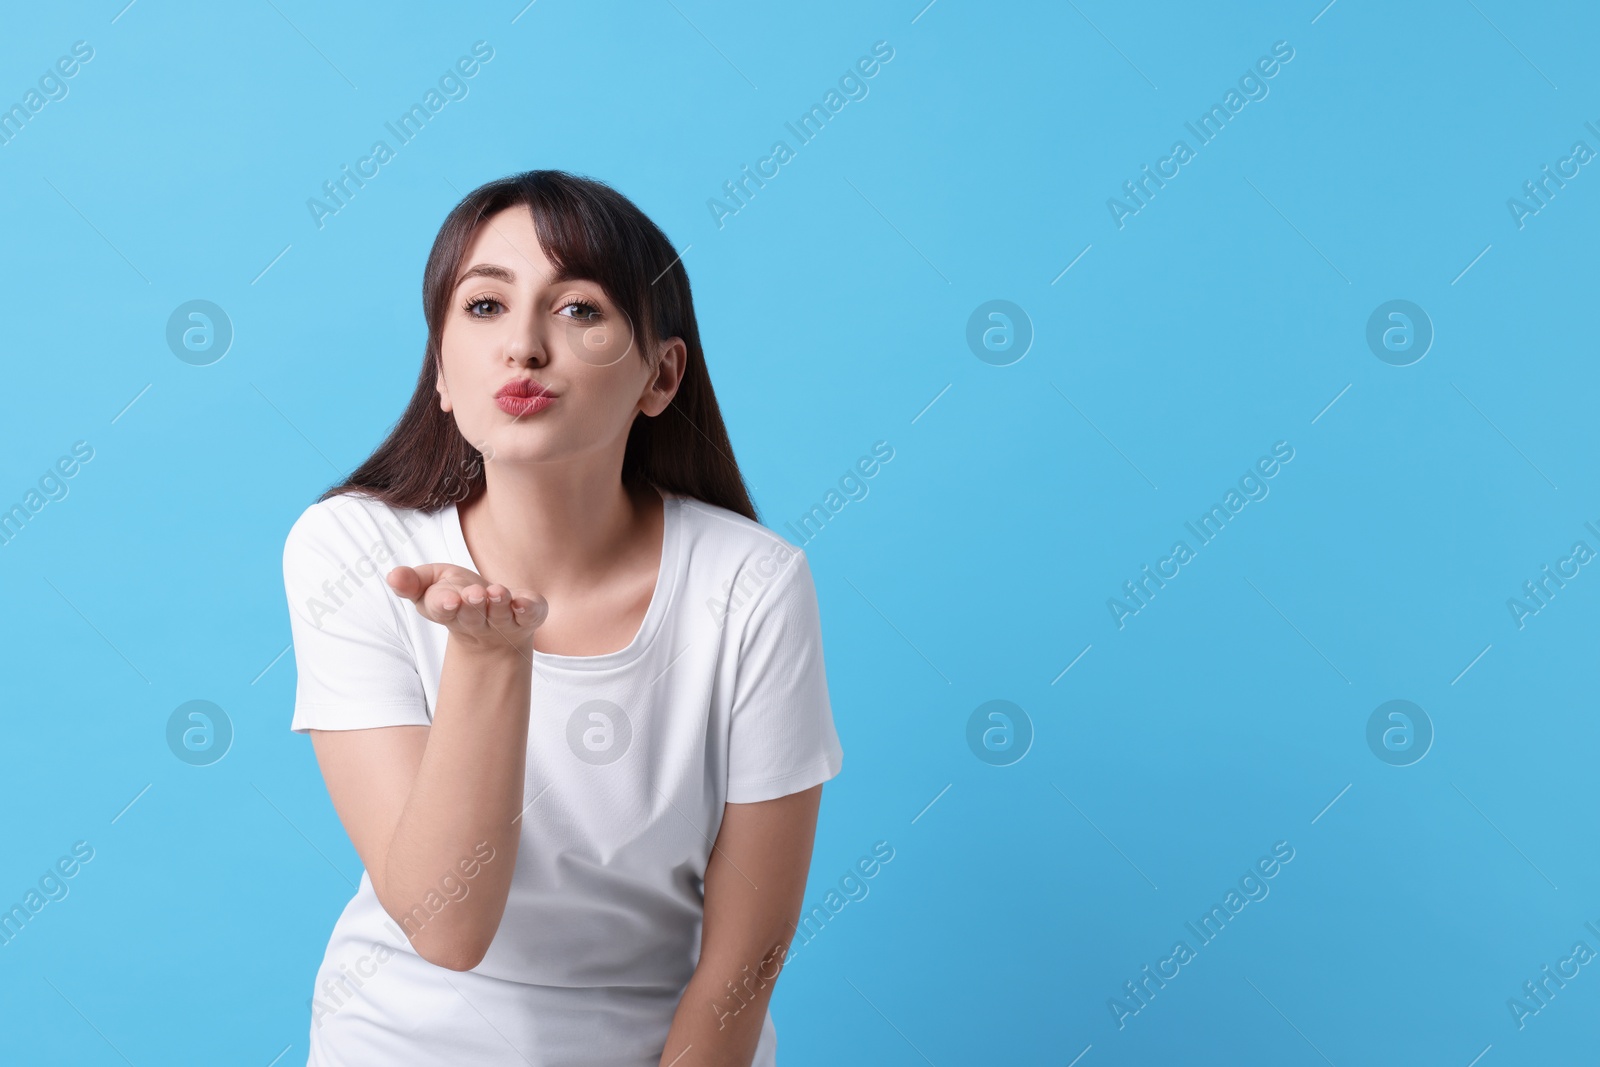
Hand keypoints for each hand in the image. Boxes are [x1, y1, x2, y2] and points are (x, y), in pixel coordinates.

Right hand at [386, 562, 547, 654]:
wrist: (492, 624)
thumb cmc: (455, 594)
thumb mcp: (429, 584)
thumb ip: (411, 582)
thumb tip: (392, 576)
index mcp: (448, 611)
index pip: (443, 609)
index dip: (446, 605)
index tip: (449, 600)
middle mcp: (476, 621)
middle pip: (472, 616)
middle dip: (473, 605)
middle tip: (474, 595)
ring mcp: (503, 621)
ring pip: (500, 616)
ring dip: (499, 605)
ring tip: (498, 592)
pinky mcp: (528, 616)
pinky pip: (530, 615)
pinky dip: (528, 609)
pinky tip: (524, 602)